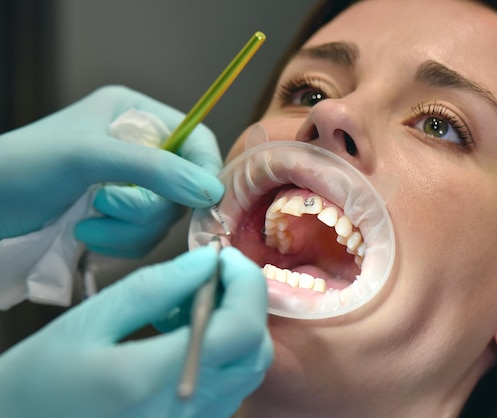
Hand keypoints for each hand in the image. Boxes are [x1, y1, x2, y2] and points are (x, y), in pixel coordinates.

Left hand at [0, 85, 223, 254]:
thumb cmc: (25, 165)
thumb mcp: (91, 157)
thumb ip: (156, 170)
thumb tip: (213, 191)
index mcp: (135, 115)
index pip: (196, 141)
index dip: (203, 172)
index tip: (200, 203)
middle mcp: (139, 148)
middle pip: (182, 187)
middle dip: (145, 208)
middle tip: (104, 205)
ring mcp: (130, 183)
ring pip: (163, 218)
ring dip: (129, 230)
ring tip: (87, 223)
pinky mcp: (118, 215)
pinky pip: (144, 237)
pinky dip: (119, 242)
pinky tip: (86, 234)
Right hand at [0, 246, 272, 417]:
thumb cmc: (39, 381)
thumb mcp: (89, 322)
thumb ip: (154, 288)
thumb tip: (205, 261)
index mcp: (156, 379)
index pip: (241, 326)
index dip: (245, 281)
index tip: (222, 255)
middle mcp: (188, 409)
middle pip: (255, 348)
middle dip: (244, 300)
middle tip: (208, 275)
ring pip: (248, 368)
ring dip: (234, 324)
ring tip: (187, 306)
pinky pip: (230, 385)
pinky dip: (223, 350)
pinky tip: (184, 337)